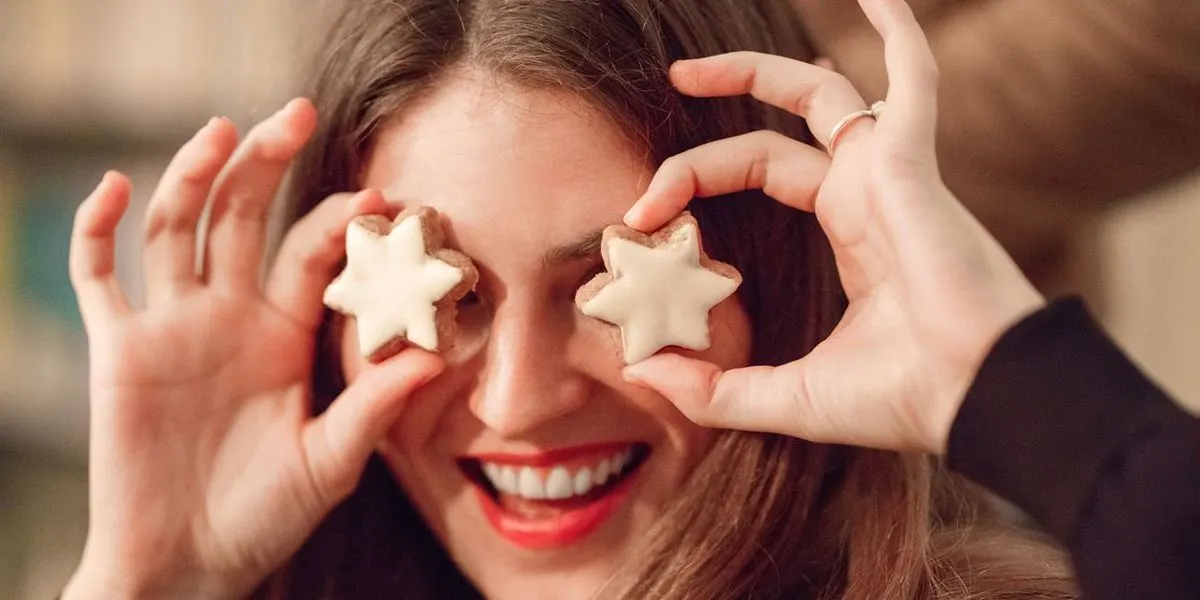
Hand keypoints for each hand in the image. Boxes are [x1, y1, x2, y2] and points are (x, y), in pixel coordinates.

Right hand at [64, 100, 442, 598]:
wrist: (190, 562)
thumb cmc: (265, 516)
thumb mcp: (330, 460)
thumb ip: (372, 407)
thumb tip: (433, 356)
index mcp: (282, 332)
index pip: (308, 253)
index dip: (337, 223)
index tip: (376, 198)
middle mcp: (229, 315)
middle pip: (245, 216)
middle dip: (267, 162)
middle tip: (297, 112)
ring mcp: (171, 325)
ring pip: (178, 228)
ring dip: (194, 174)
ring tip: (222, 126)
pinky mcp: (117, 348)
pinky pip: (96, 274)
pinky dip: (95, 228)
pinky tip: (112, 186)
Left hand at [621, 0, 1043, 454]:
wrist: (980, 401)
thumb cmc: (904, 400)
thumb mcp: (787, 397)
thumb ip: (714, 389)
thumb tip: (641, 374)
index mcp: (847, 235)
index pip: (764, 176)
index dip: (698, 184)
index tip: (642, 218)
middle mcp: (866, 195)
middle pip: (775, 137)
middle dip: (715, 119)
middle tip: (663, 99)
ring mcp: (891, 175)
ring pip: (823, 95)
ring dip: (757, 71)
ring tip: (688, 69)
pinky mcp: (914, 165)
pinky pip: (915, 81)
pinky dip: (902, 34)